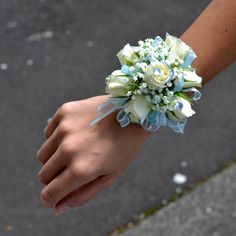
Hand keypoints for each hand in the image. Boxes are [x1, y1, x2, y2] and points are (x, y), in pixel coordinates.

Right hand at [37, 95, 150, 213]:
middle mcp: (69, 149)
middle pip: (43, 175)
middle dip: (54, 178)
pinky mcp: (64, 112)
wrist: (132, 113)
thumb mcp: (110, 176)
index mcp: (82, 169)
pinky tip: (75, 134)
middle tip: (72, 169)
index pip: (49, 194)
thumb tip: (58, 207)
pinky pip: (48, 133)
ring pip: (43, 155)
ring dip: (54, 158)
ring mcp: (65, 128)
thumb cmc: (124, 147)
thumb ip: (82, 195)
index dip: (51, 199)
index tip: (55, 196)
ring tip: (75, 150)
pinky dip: (57, 138)